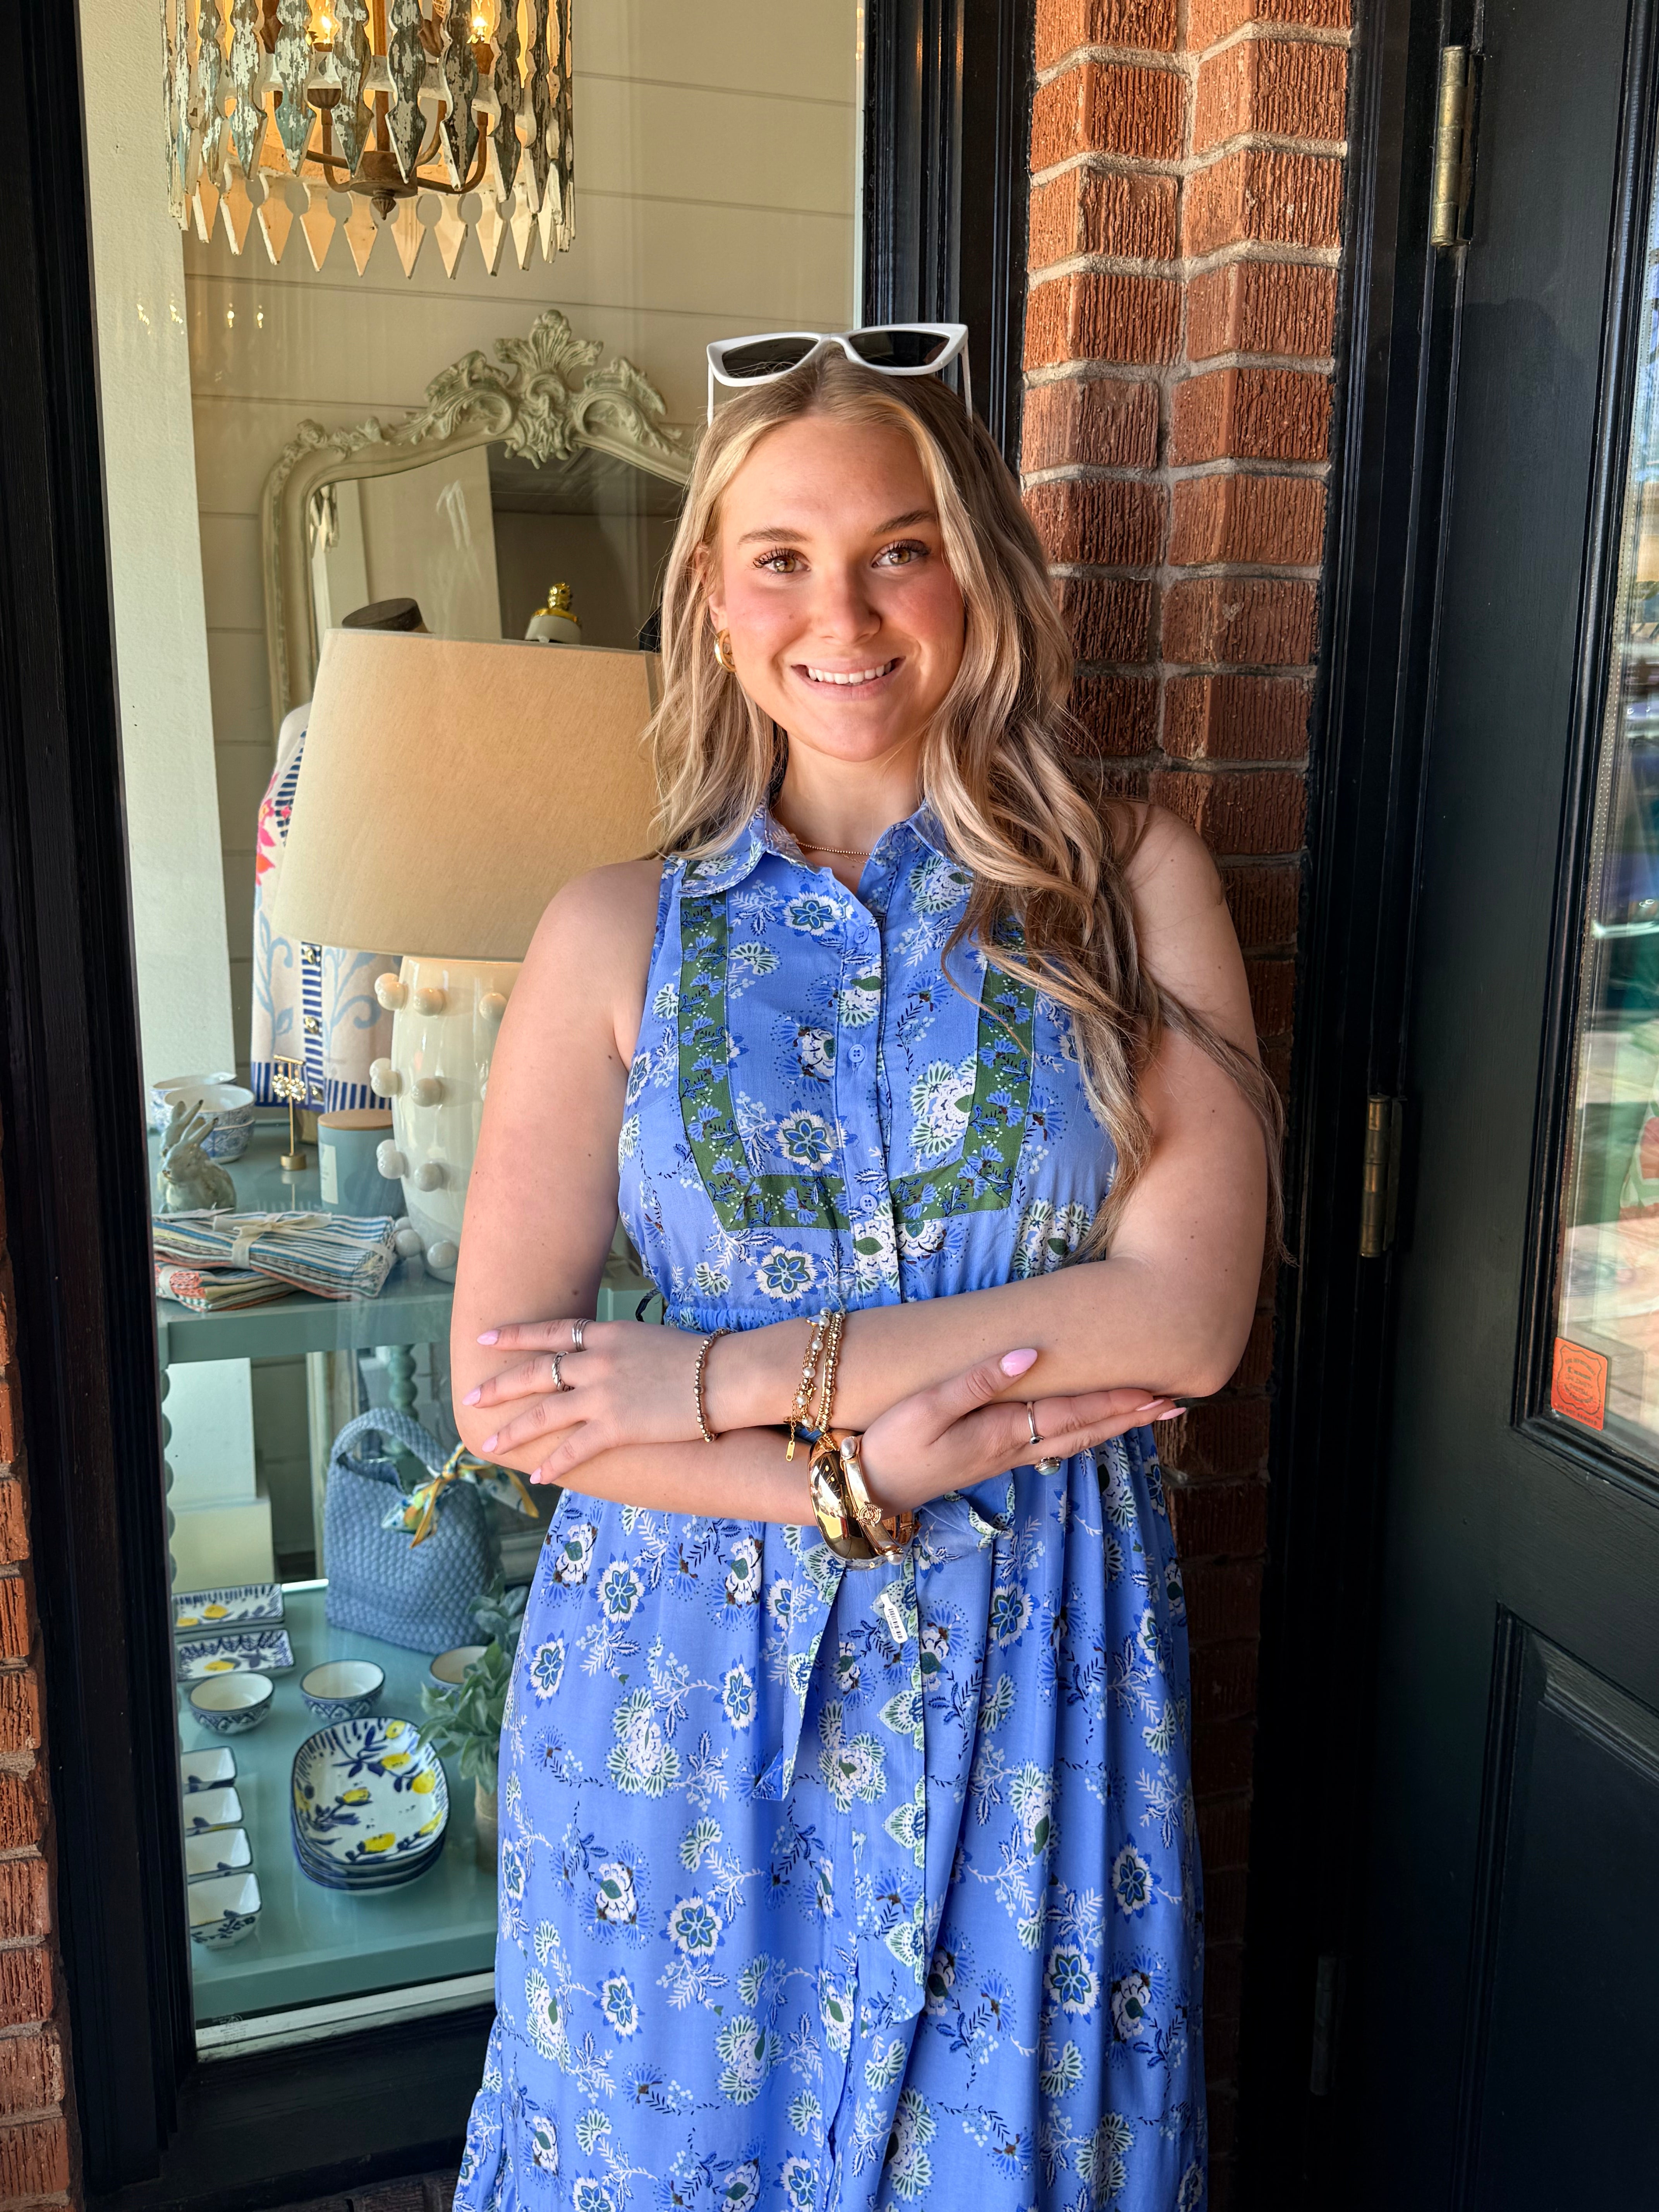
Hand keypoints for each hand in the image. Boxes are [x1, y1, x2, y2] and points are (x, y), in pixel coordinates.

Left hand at [462, 1317, 705, 1477]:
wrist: (726, 1376)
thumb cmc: (701, 1356)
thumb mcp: (651, 1339)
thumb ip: (621, 1347)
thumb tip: (604, 1356)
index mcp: (607, 1335)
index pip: (551, 1332)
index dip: (516, 1335)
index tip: (486, 1337)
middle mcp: (597, 1361)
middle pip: (535, 1372)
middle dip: (499, 1386)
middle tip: (470, 1395)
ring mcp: (603, 1394)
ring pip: (543, 1413)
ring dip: (512, 1431)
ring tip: (487, 1444)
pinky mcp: (617, 1427)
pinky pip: (575, 1449)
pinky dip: (554, 1463)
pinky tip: (537, 1476)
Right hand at [858, 1347, 1175, 1511]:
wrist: (868, 1490)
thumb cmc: (891, 1444)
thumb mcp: (927, 1408)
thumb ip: (977, 1380)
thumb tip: (1029, 1353)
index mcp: (1004, 1432)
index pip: (1075, 1413)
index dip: (1118, 1401)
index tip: (1158, 1390)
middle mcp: (1014, 1447)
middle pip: (1085, 1429)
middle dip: (1131, 1416)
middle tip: (1175, 1403)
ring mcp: (1005, 1456)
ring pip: (1074, 1439)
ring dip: (1114, 1426)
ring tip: (1147, 1413)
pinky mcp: (991, 1458)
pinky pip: (1052, 1443)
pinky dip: (1083, 1432)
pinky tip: (1091, 1427)